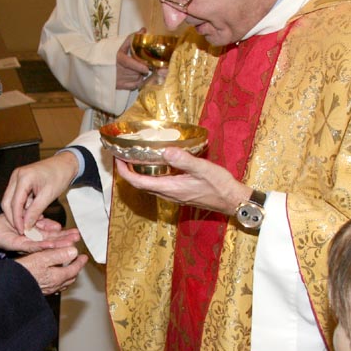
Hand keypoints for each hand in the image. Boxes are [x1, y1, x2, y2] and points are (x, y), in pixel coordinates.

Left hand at [0, 213, 81, 253]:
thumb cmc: (5, 224)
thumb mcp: (28, 217)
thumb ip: (40, 221)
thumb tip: (54, 224)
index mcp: (35, 235)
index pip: (52, 235)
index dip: (64, 235)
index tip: (76, 234)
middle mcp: (32, 241)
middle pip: (51, 241)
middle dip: (64, 240)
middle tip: (78, 239)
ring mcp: (26, 245)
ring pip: (44, 245)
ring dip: (58, 244)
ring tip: (71, 244)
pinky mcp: (18, 246)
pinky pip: (32, 245)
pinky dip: (42, 245)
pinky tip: (52, 245)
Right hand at [1, 153, 79, 235]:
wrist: (64, 164)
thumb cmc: (59, 175)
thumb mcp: (49, 195)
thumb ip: (36, 211)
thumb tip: (27, 225)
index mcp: (24, 177)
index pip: (15, 203)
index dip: (17, 219)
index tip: (21, 230)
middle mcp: (16, 176)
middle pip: (7, 201)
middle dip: (13, 217)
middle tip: (22, 229)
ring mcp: (17, 178)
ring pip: (10, 200)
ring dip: (18, 212)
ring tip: (28, 223)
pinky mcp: (19, 181)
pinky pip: (16, 197)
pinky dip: (21, 207)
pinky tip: (30, 214)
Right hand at [14, 246, 87, 294]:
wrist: (8, 288)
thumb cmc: (23, 272)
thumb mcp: (42, 258)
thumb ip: (59, 255)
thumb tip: (73, 251)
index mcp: (56, 276)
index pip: (74, 269)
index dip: (80, 262)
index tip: (84, 257)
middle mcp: (53, 286)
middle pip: (70, 278)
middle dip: (75, 269)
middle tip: (78, 262)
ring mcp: (46, 290)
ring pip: (62, 283)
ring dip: (67, 276)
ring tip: (68, 269)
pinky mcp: (39, 292)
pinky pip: (54, 287)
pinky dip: (58, 281)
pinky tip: (52, 279)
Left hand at [114, 147, 250, 214]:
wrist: (232, 200)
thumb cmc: (219, 185)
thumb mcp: (203, 169)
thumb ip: (184, 160)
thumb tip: (166, 150)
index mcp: (170, 188)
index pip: (138, 182)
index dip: (125, 172)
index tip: (118, 159)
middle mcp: (169, 194)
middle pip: (141, 185)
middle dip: (129, 172)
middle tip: (124, 156)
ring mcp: (174, 196)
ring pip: (150, 186)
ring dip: (140, 175)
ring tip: (136, 159)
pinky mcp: (180, 194)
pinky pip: (159, 186)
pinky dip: (152, 176)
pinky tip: (158, 166)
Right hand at [116, 30, 151, 89]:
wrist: (98, 68)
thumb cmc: (110, 55)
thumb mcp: (119, 46)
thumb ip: (131, 38)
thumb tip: (144, 30)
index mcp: (117, 58)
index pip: (128, 63)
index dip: (138, 66)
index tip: (146, 68)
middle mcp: (118, 70)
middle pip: (135, 71)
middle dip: (142, 69)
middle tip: (147, 65)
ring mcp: (119, 79)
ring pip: (136, 78)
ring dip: (140, 74)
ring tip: (140, 70)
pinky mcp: (119, 86)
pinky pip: (133, 86)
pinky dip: (139, 82)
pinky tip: (139, 77)